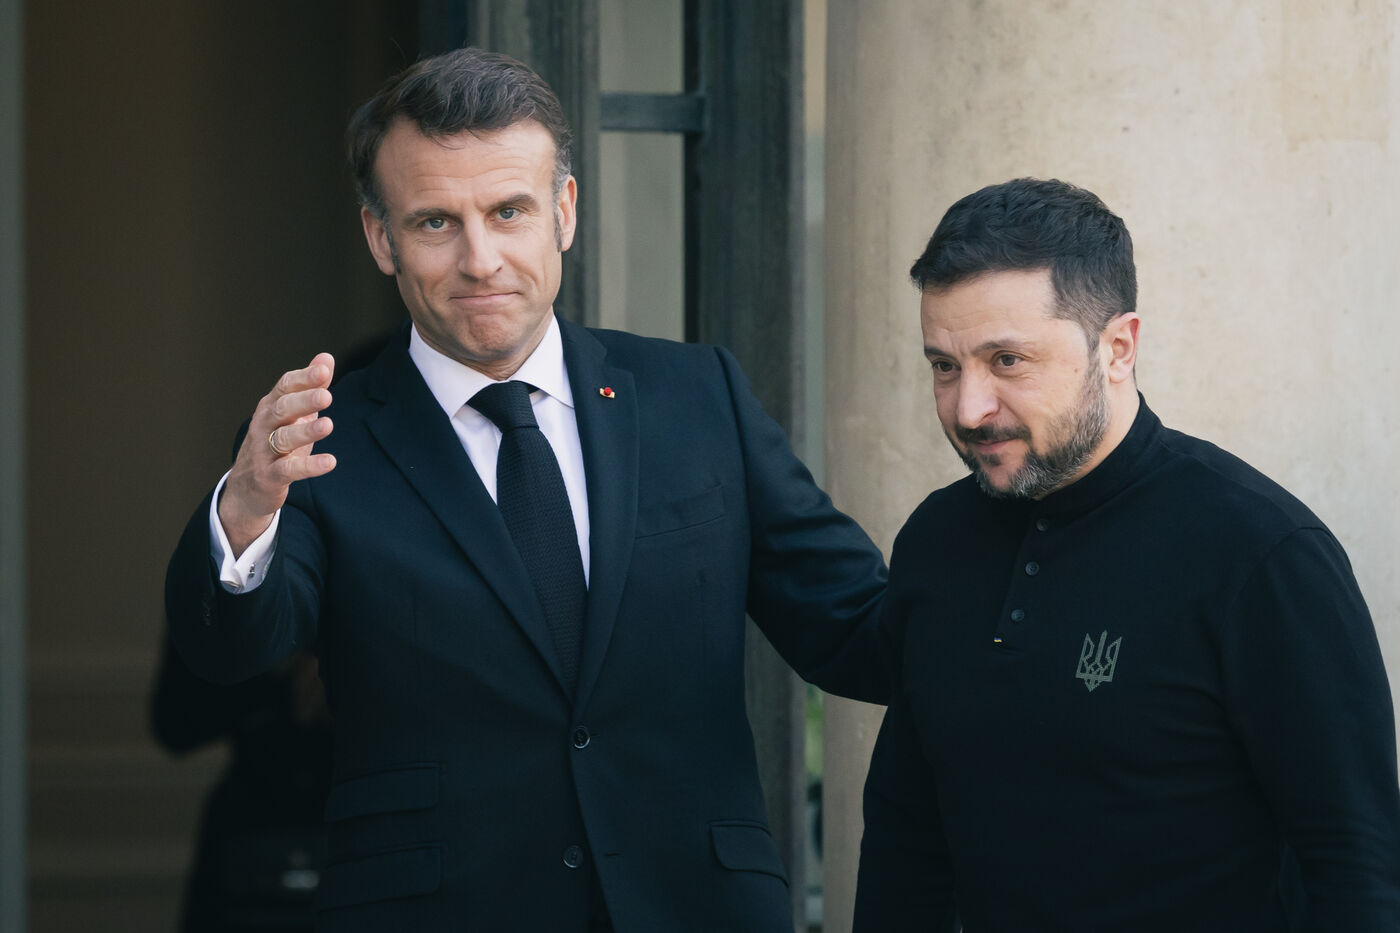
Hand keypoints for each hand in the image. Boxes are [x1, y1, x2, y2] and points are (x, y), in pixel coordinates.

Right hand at [218, 353, 336, 555]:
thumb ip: (310, 386)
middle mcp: (264, 425)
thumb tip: (327, 358)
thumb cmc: (275, 445)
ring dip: (306, 432)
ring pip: (283, 438)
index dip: (303, 378)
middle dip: (303, 401)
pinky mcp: (269, 476)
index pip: (285, 387)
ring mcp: (264, 451)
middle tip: (326, 396)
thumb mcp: (293, 414)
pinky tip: (330, 462)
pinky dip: (309, 466)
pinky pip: (289, 470)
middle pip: (282, 409)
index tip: (324, 370)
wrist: (247, 488)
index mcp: (271, 407)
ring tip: (328, 425)